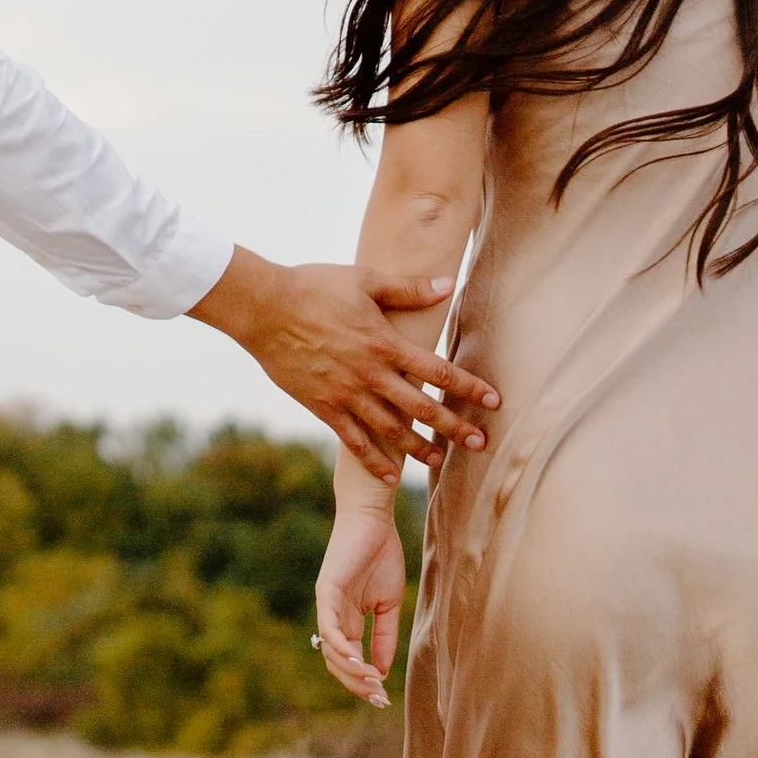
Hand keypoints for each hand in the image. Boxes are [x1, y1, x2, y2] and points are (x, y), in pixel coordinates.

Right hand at [188, 251, 498, 473]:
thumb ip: (408, 289)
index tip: (493, 401)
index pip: (437, 370)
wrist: (264, 308)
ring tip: (441, 461)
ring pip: (391, 430)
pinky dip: (374, 461)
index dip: (467, 386)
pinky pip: (354, 441)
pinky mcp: (324, 407)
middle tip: (479, 444)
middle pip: (421, 407)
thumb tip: (447, 285)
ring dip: (419, 448)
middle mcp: (370, 374)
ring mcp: (346, 394)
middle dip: (454, 427)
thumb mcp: (364, 280)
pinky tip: (391, 477)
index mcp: (384, 342)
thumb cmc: (314, 286)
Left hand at [315, 496, 405, 704]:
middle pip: (336, 663)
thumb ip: (384, 636)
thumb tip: (381, 671)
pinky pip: (329, 628)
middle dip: (356, 685)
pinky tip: (359, 661)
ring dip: (351, 672)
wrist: (374, 519)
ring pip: (330, 651)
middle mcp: (333, 616)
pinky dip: (341, 648)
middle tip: (378, 699)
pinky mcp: (326, 590)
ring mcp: (327, 605)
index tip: (384, 698)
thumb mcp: (388, 603)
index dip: (364, 682)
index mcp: (348, 620)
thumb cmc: (381, 554)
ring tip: (373, 683)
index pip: (349, 660)